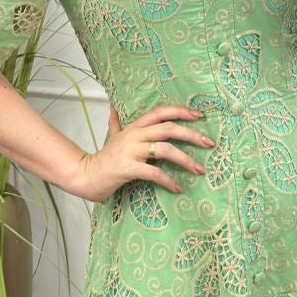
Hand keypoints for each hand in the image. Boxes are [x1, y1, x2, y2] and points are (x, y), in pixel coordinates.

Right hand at [71, 104, 214, 202]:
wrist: (86, 175)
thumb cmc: (104, 158)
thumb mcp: (112, 137)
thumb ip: (116, 123)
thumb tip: (113, 108)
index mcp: (134, 127)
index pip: (160, 112)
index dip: (181, 111)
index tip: (200, 116)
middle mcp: (134, 135)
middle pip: (168, 129)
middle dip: (191, 135)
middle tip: (209, 143)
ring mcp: (131, 151)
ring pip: (164, 150)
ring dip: (185, 160)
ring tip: (199, 170)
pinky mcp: (128, 168)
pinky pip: (154, 173)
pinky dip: (168, 181)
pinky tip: (177, 188)